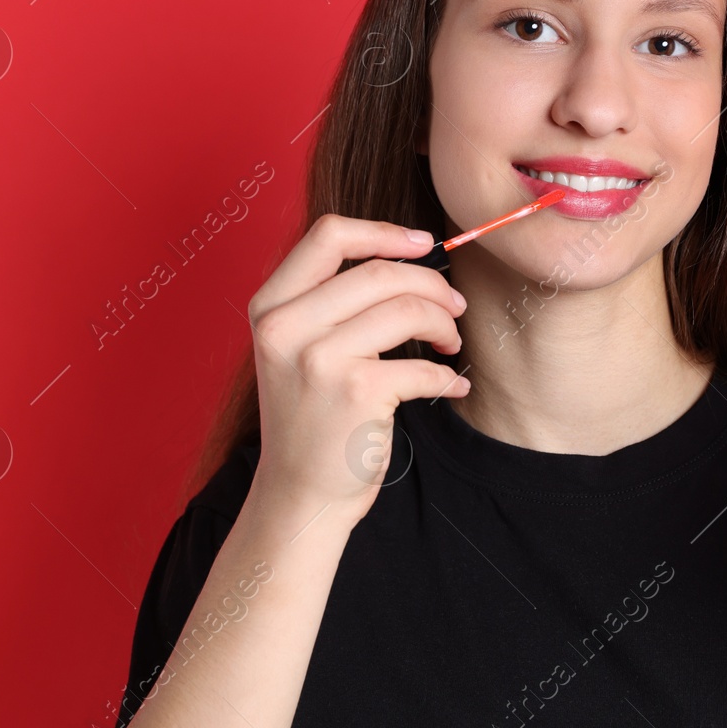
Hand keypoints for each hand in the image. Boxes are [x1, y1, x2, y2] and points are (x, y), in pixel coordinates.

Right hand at [246, 215, 470, 518]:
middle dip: (432, 285)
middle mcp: (287, 326)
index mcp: (271, 306)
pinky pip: (423, 365)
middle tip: (455, 308)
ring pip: (407, 309)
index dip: (384, 232)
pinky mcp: (355, 392)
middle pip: (381, 271)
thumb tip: (407, 256)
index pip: (328, 235)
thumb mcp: (298, 348)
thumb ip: (330, 301)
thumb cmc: (312, 417)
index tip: (424, 243)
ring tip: (450, 346)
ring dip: (445, 326)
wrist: (299, 495)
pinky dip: (448, 376)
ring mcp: (319, 359)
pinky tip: (452, 386)